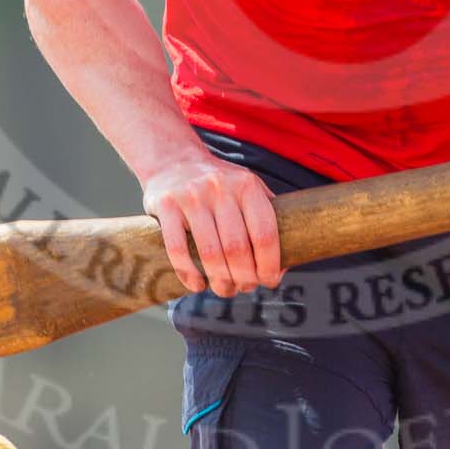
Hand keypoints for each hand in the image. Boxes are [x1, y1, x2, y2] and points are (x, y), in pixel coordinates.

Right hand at [140, 150, 282, 297]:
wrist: (174, 158)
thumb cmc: (220, 184)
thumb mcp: (248, 188)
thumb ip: (266, 218)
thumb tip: (283, 266)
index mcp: (247, 185)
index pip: (265, 234)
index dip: (270, 265)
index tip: (269, 280)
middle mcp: (220, 187)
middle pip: (237, 248)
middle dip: (244, 278)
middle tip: (244, 288)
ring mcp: (191, 196)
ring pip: (209, 252)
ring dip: (219, 281)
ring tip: (224, 289)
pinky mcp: (166, 205)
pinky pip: (177, 249)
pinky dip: (189, 274)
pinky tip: (197, 284)